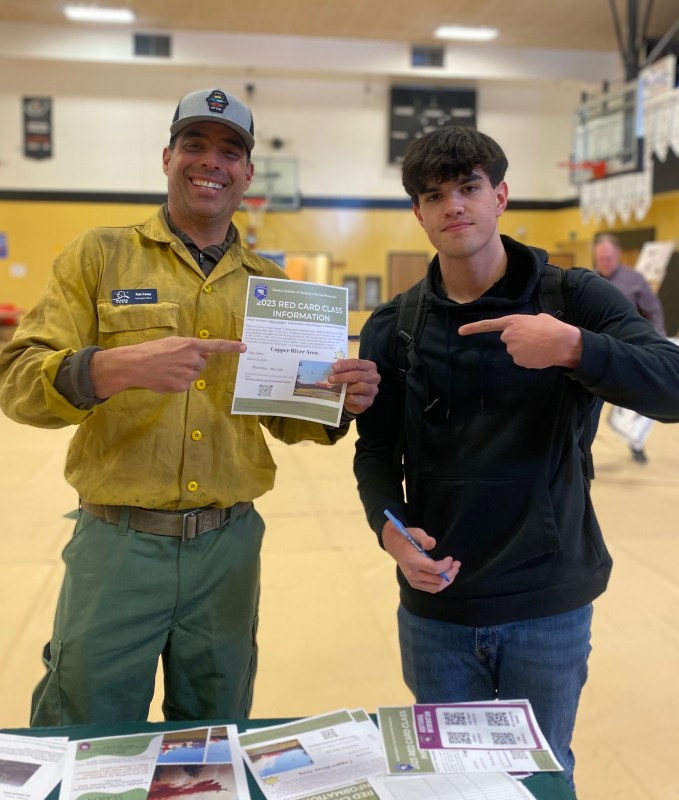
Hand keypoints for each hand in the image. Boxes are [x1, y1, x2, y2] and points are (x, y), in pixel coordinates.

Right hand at [91, 336, 245, 397]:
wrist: (136, 364)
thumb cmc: (152, 350)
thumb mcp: (173, 342)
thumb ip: (190, 347)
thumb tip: (203, 355)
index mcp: (190, 345)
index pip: (216, 346)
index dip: (231, 347)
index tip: (244, 348)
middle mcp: (192, 359)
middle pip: (202, 363)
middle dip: (193, 362)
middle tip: (175, 360)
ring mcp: (187, 373)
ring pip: (194, 374)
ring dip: (185, 372)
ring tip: (168, 368)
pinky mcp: (181, 386)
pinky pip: (186, 385)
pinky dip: (178, 382)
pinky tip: (166, 377)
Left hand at [329, 358, 379, 414]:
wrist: (355, 400)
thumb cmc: (352, 382)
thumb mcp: (349, 372)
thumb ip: (344, 368)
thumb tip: (335, 366)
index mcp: (370, 366)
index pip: (357, 363)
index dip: (345, 365)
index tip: (334, 367)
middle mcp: (374, 377)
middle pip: (358, 375)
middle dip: (343, 376)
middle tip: (331, 378)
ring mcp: (373, 389)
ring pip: (360, 386)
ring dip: (347, 387)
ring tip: (339, 388)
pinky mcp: (369, 401)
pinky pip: (357, 398)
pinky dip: (348, 398)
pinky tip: (344, 397)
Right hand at [382, 521, 460, 592]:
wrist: (394, 545)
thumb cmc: (407, 537)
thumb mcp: (416, 532)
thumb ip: (425, 538)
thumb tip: (433, 544)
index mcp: (413, 562)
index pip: (435, 569)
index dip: (446, 565)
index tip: (451, 558)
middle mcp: (412, 574)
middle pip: (437, 580)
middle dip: (451, 573)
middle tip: (457, 564)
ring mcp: (413, 581)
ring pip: (436, 587)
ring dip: (448, 580)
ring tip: (454, 570)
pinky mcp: (414, 584)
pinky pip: (431, 589)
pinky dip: (441, 584)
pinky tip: (446, 575)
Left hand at [458, 313, 581, 368]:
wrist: (562, 343)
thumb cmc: (552, 327)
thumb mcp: (537, 318)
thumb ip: (524, 323)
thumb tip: (524, 330)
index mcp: (512, 322)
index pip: (488, 325)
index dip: (473, 328)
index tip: (460, 332)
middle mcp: (508, 336)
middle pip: (507, 339)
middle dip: (518, 338)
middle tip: (534, 337)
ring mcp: (512, 350)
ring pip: (515, 350)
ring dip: (524, 348)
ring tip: (539, 344)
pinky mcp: (518, 361)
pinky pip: (521, 359)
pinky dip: (528, 357)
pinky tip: (539, 353)